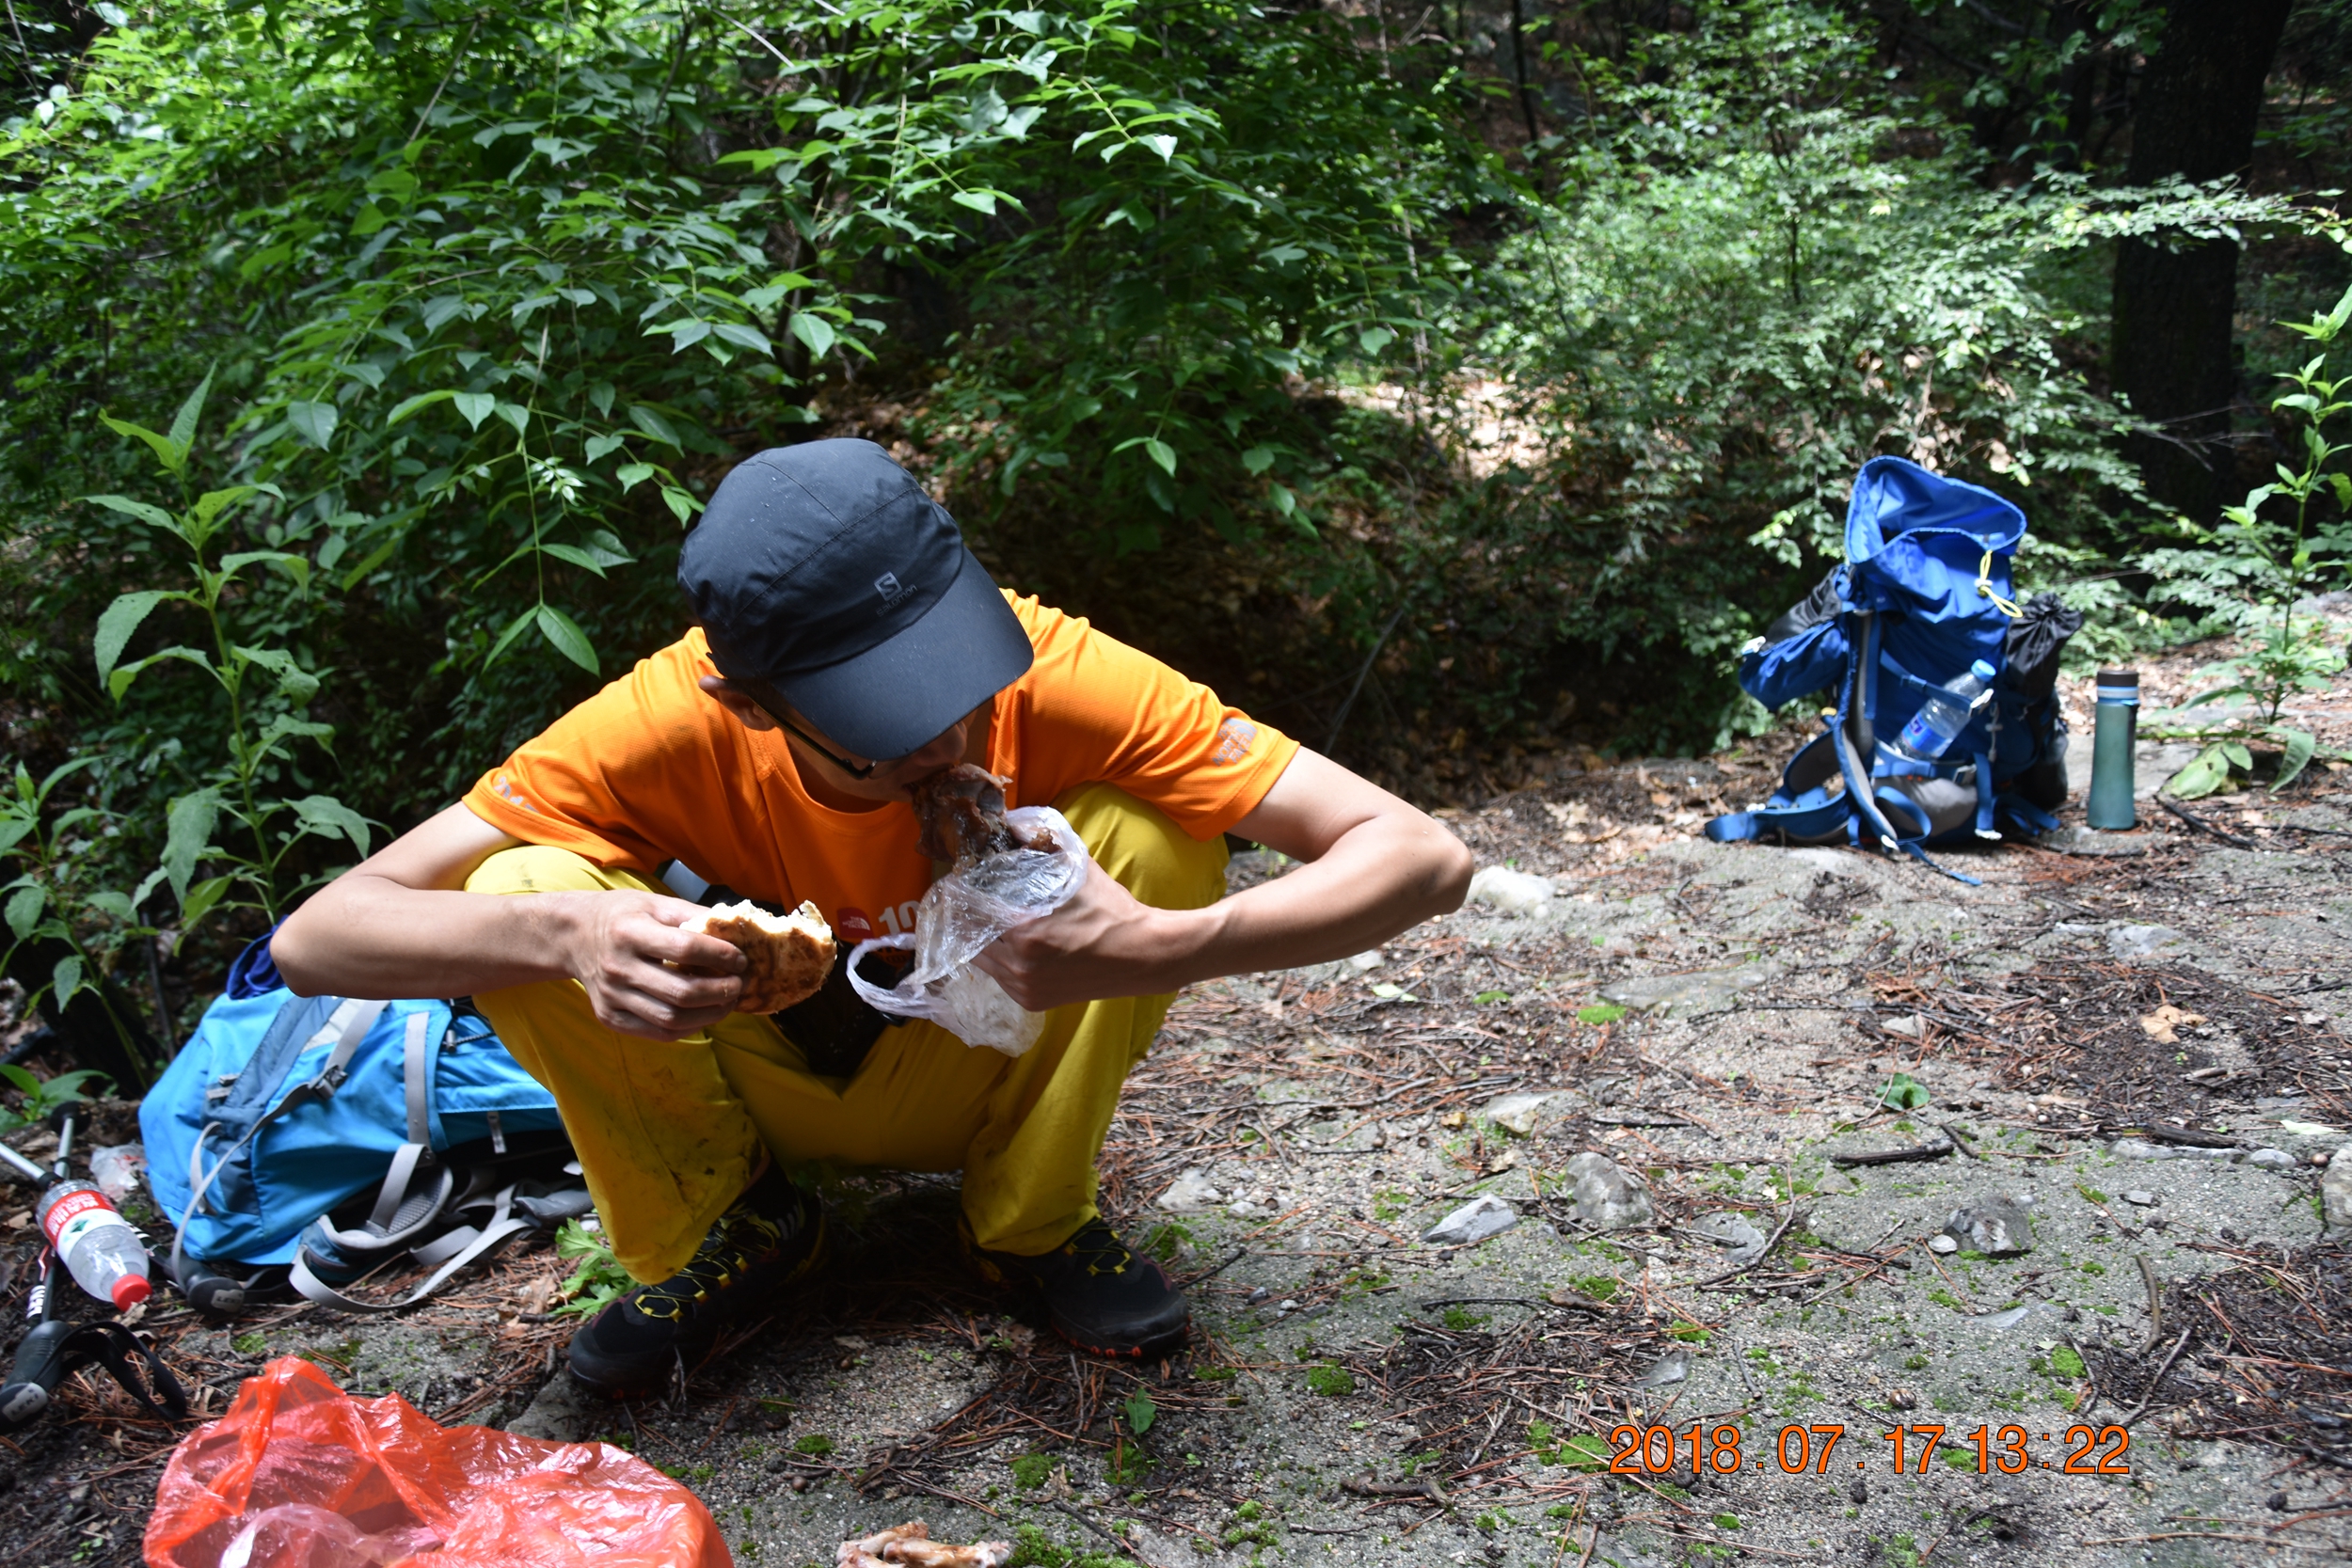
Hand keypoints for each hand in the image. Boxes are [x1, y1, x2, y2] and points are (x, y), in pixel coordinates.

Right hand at [557, 890, 748, 1038]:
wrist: (573, 936)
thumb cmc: (622, 916)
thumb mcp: (654, 903)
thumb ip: (693, 915)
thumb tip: (736, 929)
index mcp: (629, 932)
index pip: (685, 948)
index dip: (720, 956)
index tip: (740, 958)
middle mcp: (617, 967)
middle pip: (681, 991)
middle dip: (721, 991)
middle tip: (740, 984)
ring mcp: (611, 997)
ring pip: (671, 1018)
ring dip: (710, 1014)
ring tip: (728, 1001)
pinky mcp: (610, 1017)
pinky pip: (657, 1032)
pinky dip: (688, 1027)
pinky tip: (703, 1014)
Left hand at [967, 859, 1201, 1011]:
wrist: (1142, 955)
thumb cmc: (1111, 909)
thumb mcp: (1078, 868)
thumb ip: (1042, 842)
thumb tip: (1011, 821)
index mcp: (1025, 931)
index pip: (972, 909)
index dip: (962, 891)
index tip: (958, 879)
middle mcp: (1019, 964)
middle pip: (971, 936)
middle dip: (968, 916)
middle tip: (969, 898)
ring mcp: (1024, 987)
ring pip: (983, 960)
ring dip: (982, 939)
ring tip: (987, 919)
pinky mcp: (1032, 1000)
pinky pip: (1000, 977)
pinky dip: (1000, 959)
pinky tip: (1008, 944)